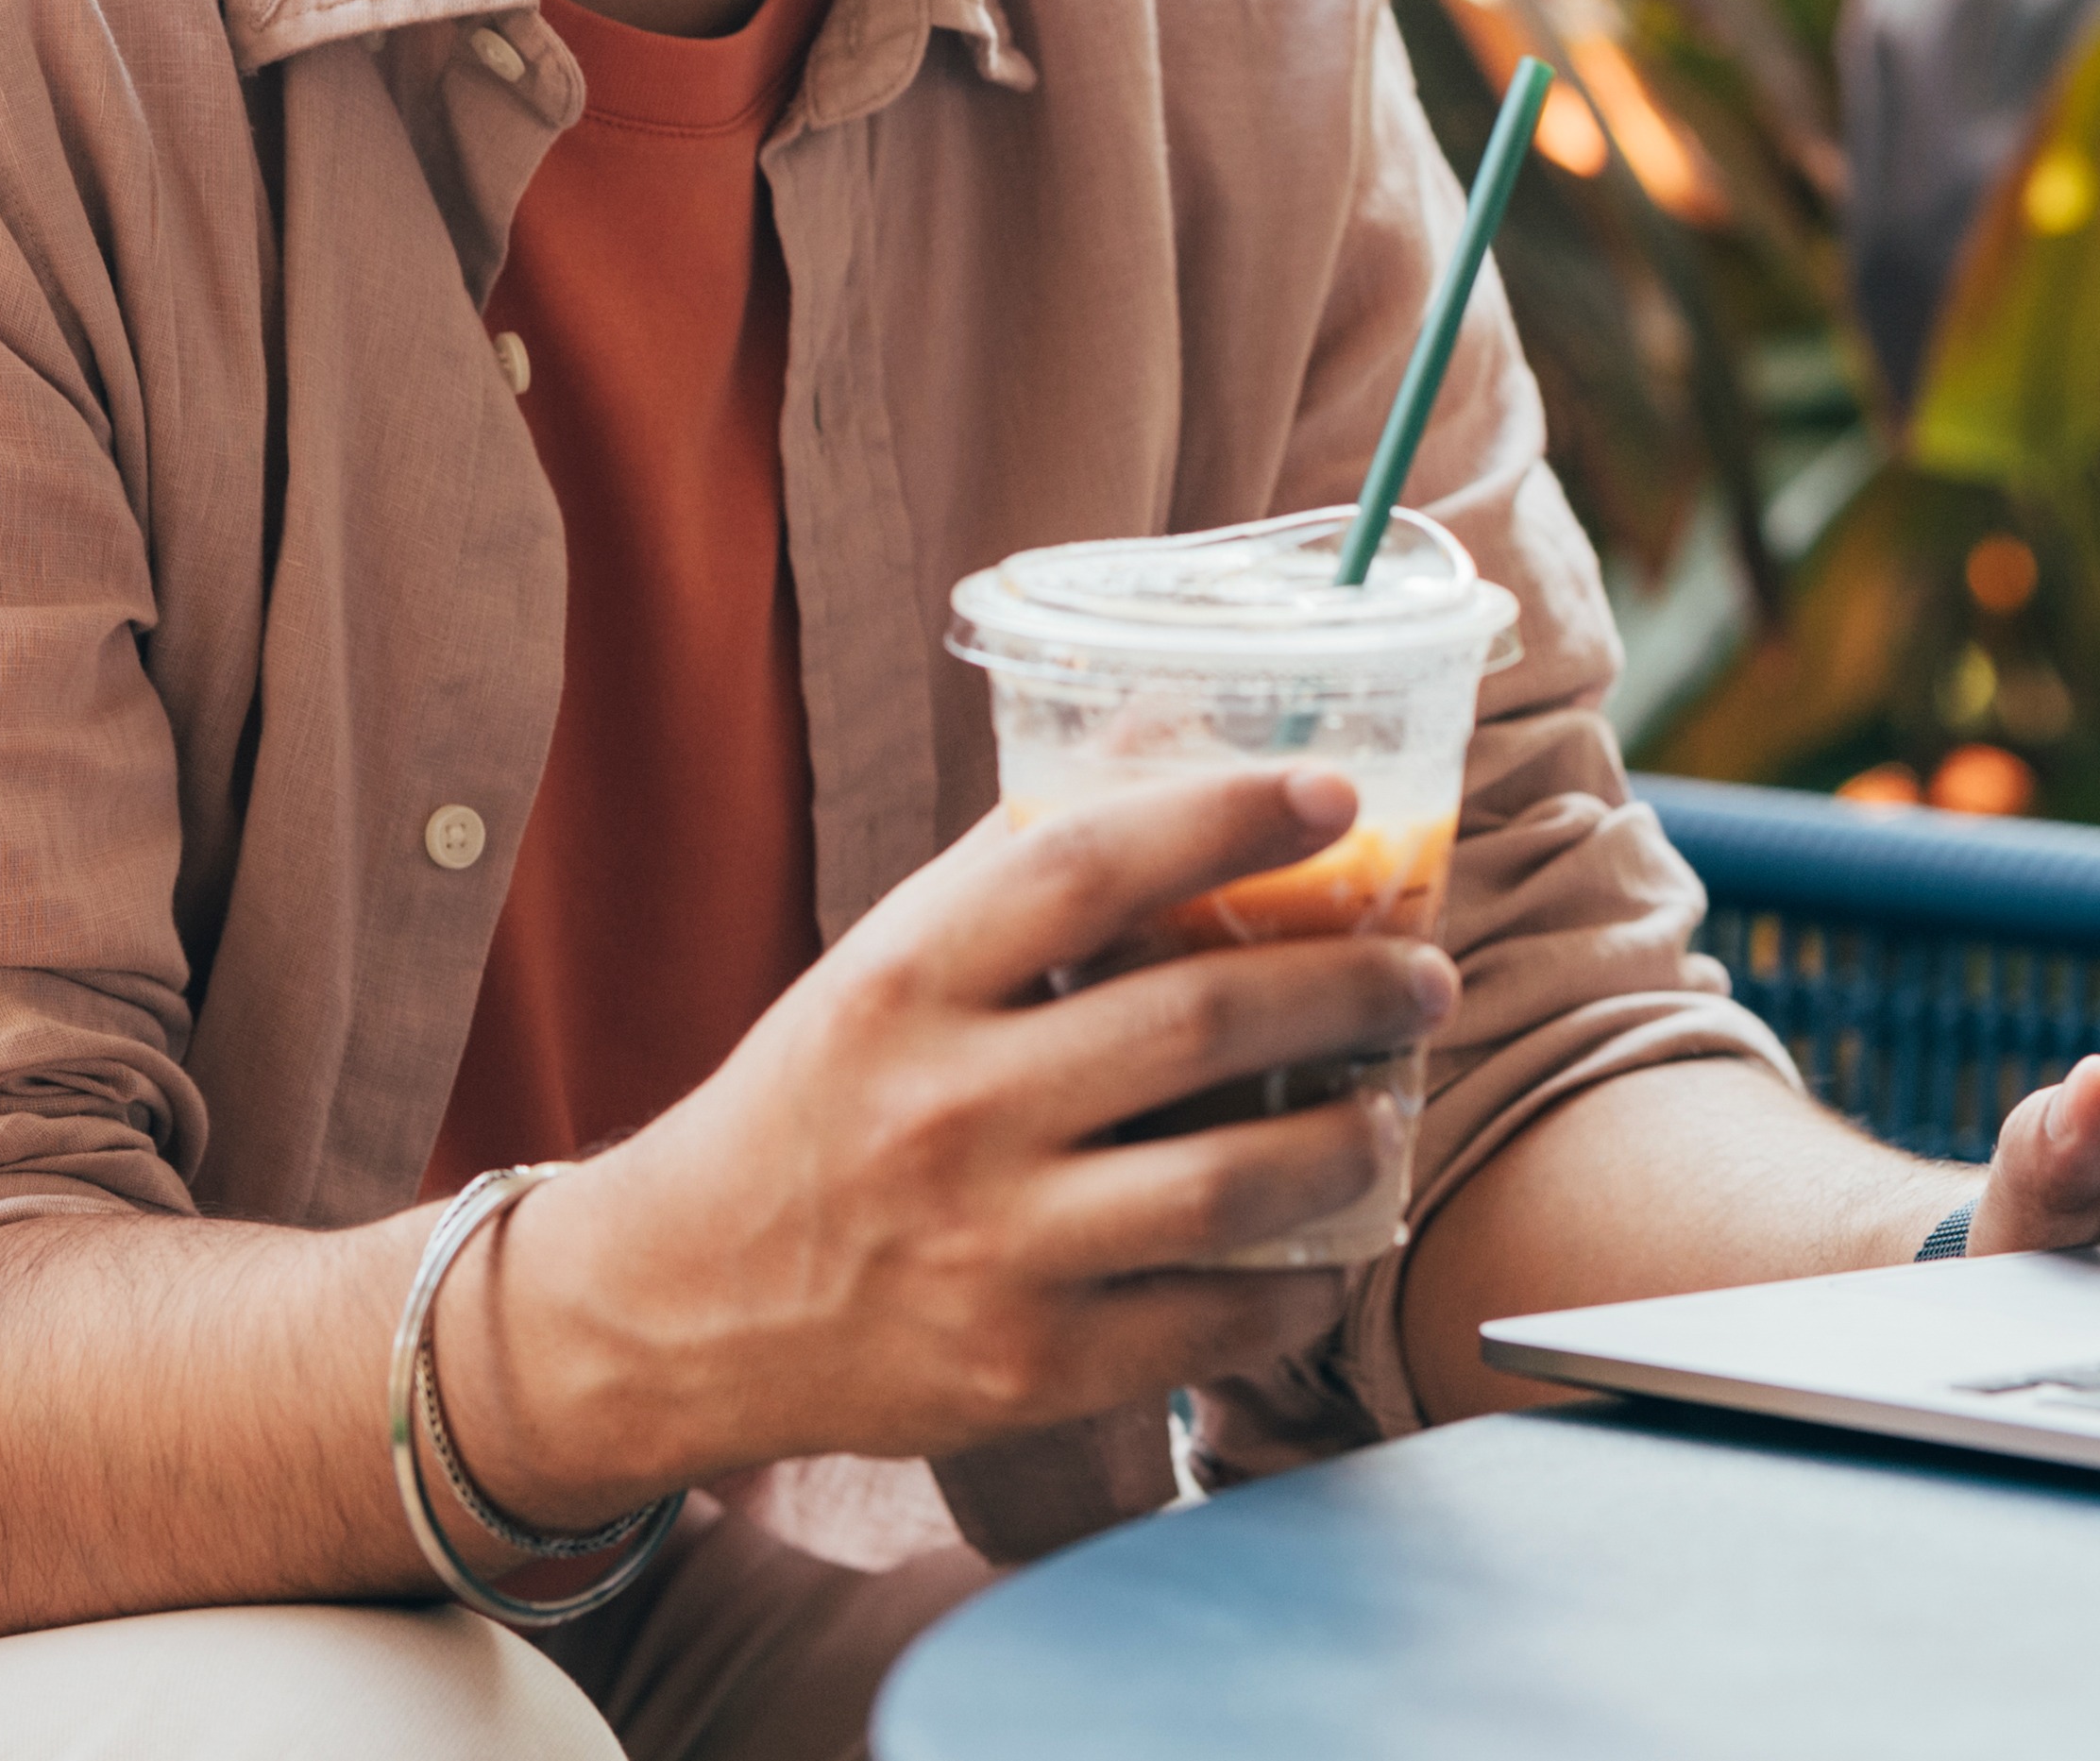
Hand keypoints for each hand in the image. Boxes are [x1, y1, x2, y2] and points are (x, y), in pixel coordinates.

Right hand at [460, 768, 1455, 1523]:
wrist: (679, 1304)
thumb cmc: (812, 1108)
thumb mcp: (879, 967)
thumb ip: (1018, 870)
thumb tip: (1175, 732)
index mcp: (905, 979)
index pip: (1091, 867)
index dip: (1226, 817)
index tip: (1334, 797)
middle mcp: (948, 1107)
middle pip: (1200, 1022)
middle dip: (1347, 988)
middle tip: (1420, 977)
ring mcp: (989, 1246)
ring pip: (1230, 1181)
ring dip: (1348, 1140)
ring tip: (1384, 1112)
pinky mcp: (1024, 1368)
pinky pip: (1209, 1322)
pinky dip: (1294, 1285)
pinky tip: (1322, 1252)